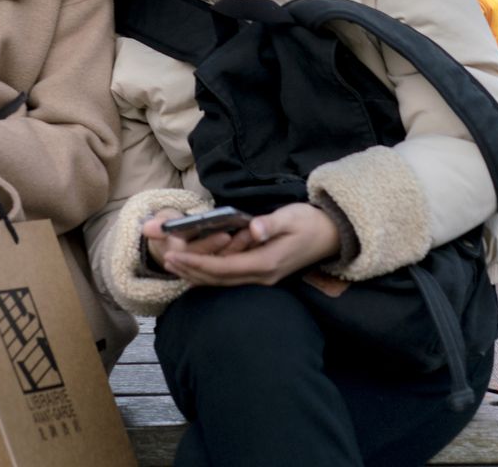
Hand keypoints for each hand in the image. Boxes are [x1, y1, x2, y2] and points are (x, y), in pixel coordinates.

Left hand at [162, 203, 341, 286]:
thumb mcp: (291, 216)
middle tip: (166, 260)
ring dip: (197, 274)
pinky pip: (230, 279)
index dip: (196, 263)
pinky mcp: (262, 274)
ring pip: (222, 282)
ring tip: (175, 265)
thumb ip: (270, 224)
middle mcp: (262, 276)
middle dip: (190, 271)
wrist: (331, 237)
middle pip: (218, 279)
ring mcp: (263, 278)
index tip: (175, 255)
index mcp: (266, 262)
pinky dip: (210, 274)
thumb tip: (253, 229)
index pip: (223, 268)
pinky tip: (195, 269)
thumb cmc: (309, 222)